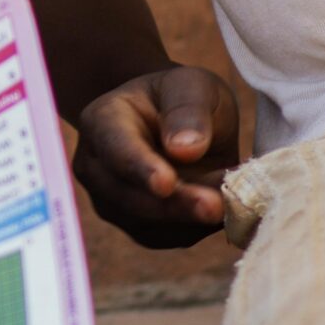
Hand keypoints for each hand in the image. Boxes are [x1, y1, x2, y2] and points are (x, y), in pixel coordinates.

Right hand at [72, 65, 240, 246]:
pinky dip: (195, 228)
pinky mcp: (135, 226)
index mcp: (101, 120)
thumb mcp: (193, 86)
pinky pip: (166, 238)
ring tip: (229, 199)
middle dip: (174, 205)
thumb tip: (184, 150)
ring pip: (147, 223)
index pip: (115, 148)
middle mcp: (95, 165)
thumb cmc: (183, 97)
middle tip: (217, 207)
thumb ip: (189, 111)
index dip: (139, 167)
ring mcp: (110, 199)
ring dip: (191, 218)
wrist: (175, 121)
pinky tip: (217, 205)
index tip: (165, 183)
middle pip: (127, 195)